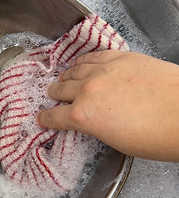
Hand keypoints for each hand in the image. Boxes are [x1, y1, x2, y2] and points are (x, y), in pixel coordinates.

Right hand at [37, 50, 178, 160]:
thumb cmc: (155, 135)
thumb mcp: (115, 140)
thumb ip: (95, 125)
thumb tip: (90, 118)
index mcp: (84, 115)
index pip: (55, 116)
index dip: (46, 118)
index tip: (42, 117)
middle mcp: (87, 90)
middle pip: (61, 88)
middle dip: (53, 93)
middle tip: (51, 93)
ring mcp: (102, 70)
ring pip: (74, 70)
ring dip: (66, 75)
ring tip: (63, 77)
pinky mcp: (118, 58)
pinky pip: (92, 56)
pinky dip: (82, 61)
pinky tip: (81, 63)